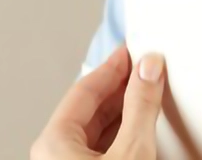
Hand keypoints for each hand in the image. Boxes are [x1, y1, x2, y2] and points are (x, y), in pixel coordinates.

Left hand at [31, 46, 166, 159]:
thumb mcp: (131, 153)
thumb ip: (140, 108)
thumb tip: (148, 71)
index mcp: (53, 143)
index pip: (85, 89)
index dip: (113, 66)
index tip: (132, 51)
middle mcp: (54, 156)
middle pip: (90, 109)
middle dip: (120, 87)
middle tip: (144, 68)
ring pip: (96, 130)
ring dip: (123, 111)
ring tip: (147, 93)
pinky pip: (102, 149)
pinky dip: (122, 133)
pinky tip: (140, 127)